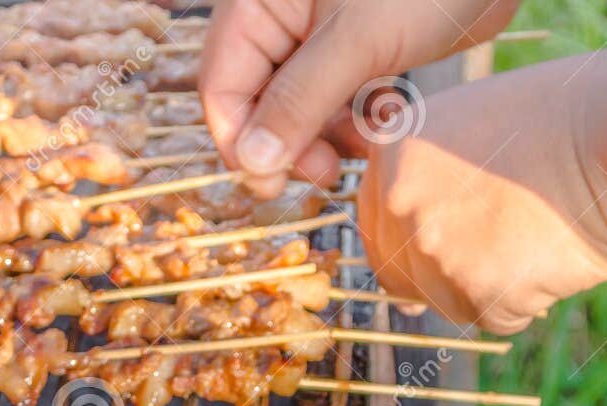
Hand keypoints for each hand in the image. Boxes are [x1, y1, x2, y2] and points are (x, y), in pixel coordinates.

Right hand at [198, 0, 521, 195]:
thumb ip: (298, 102)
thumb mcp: (358, 41)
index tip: (271, 186)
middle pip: (258, 100)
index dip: (240, 141)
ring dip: (325, 136)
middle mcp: (279, 16)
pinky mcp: (356, 43)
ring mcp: (317, 30)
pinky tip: (382, 122)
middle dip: (289, 142)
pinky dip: (353, 117)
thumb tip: (250, 163)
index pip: (223, 86)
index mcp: (258, 3)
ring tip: (362, 147)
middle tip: (325, 173)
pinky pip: (335, 93)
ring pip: (298, 103)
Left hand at [356, 59, 606, 333]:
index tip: (443, 243)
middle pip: (400, 272)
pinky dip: (526, 302)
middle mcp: (401, 201)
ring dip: (488, 287)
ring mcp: (437, 248)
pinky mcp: (480, 289)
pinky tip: (554, 260)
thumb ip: (426, 176)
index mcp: (393, 152)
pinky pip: (494, 317)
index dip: (406, 242)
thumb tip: (404, 246)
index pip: (372, 224)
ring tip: (538, 241)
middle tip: (495, 253)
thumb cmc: (566, 120)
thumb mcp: (472, 124)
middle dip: (443, 273)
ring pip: (446, 301)